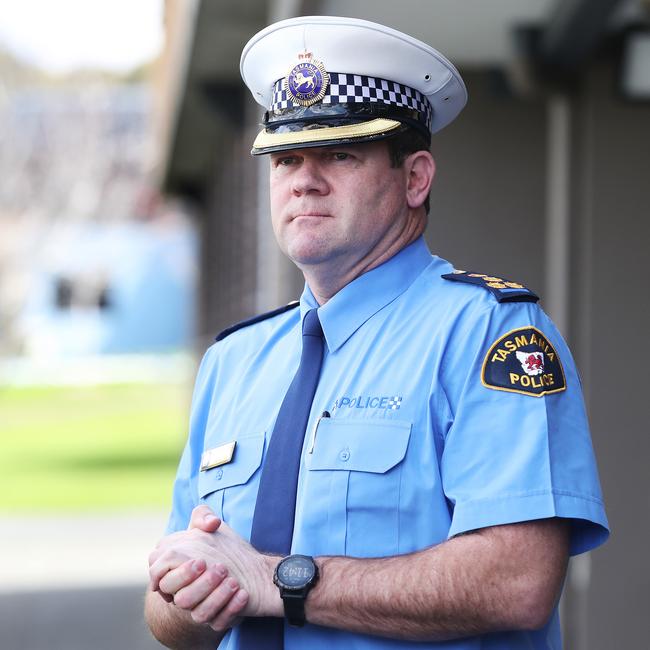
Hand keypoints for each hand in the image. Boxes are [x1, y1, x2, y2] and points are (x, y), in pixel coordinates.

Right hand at [149, 506, 281, 621]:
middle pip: (180, 598)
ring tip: (234, 581)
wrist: (241, 569)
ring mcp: (197, 609)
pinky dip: (231, 608)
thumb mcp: (207, 528)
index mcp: (172, 572)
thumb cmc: (216, 546)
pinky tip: (243, 594)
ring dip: (218, 596)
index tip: (201, 561)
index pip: (160, 575)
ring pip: (200, 614)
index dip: (178, 571)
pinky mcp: (215, 620)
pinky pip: (219, 622)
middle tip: (221, 568)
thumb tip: (211, 523)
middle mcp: (181, 594)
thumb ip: (203, 516)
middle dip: (201, 584)